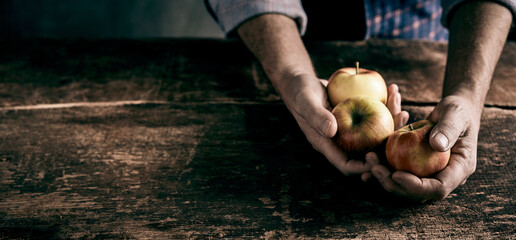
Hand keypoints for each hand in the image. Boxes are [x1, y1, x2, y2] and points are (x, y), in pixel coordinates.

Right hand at [281, 72, 407, 175]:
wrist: (301, 81)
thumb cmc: (300, 92)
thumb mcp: (306, 102)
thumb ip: (317, 116)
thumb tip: (333, 131)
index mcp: (326, 143)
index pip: (346, 164)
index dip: (362, 167)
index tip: (378, 160)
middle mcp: (340, 140)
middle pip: (367, 150)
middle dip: (386, 145)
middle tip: (401, 131)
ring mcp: (349, 129)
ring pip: (374, 133)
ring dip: (390, 123)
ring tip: (403, 110)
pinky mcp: (354, 116)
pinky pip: (373, 116)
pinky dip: (386, 107)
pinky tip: (394, 93)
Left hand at [370, 95, 480, 201]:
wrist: (454, 112)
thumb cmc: (458, 111)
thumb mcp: (456, 114)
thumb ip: (449, 129)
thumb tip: (436, 145)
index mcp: (458, 170)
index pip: (438, 188)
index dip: (416, 186)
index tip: (397, 174)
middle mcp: (443, 177)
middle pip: (417, 193)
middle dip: (394, 184)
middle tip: (374, 169)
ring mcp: (428, 175)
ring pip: (404, 186)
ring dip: (384, 178)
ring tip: (369, 162)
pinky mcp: (416, 169)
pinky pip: (398, 175)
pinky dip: (383, 171)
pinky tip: (365, 167)